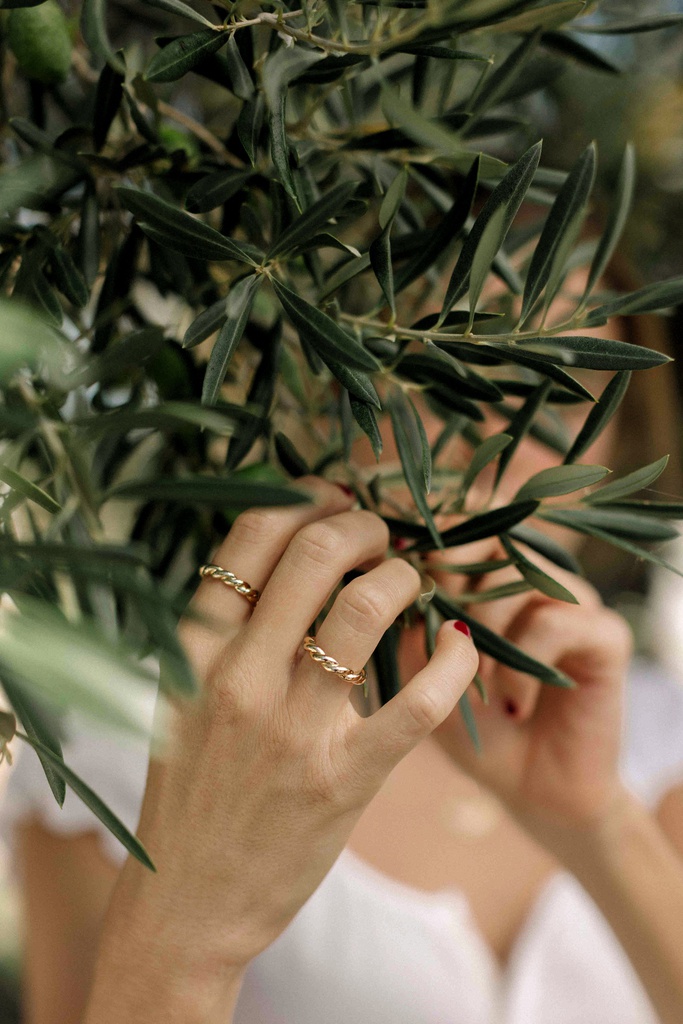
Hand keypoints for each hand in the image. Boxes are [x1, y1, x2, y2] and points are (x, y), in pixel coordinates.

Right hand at [101, 478, 477, 984]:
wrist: (188, 903)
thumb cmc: (191, 793)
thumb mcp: (182, 699)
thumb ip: (223, 632)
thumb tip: (285, 559)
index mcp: (195, 651)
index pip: (250, 537)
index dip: (303, 499)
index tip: (332, 498)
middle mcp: (239, 677)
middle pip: (312, 554)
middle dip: (361, 524)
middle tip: (381, 534)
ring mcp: (292, 729)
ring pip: (364, 609)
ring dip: (402, 577)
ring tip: (412, 580)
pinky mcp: (343, 779)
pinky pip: (416, 701)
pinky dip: (450, 662)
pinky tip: (459, 647)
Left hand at [402, 535, 633, 847]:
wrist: (528, 791)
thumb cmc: (467, 728)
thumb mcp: (418, 675)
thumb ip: (400, 623)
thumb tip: (378, 576)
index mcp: (488, 574)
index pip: (460, 522)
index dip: (426, 540)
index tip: (396, 575)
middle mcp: (533, 576)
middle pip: (490, 532)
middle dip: (450, 576)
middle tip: (435, 627)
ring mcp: (572, 601)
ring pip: (518, 573)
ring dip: (484, 628)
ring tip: (476, 682)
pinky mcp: (606, 636)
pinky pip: (554, 622)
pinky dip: (522, 665)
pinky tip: (510, 703)